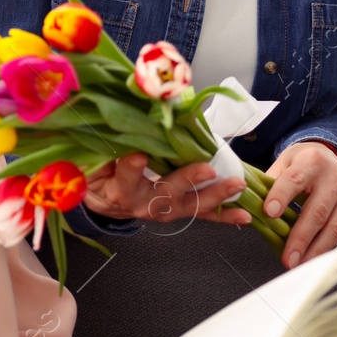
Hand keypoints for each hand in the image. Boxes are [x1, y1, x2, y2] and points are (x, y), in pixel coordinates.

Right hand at [83, 153, 252, 225]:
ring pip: (191, 204)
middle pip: (166, 193)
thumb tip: (119, 121)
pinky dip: (224, 215)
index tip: (139, 156)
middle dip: (188, 181)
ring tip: (235, 186)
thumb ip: (104, 147)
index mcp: (119, 190)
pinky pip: (203, 214)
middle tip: (206, 170)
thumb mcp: (92, 161)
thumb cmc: (98, 176)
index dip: (131, 168)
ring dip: (216, 195)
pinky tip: (244, 215)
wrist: (105, 201)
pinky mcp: (178, 210)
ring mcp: (165, 209)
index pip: (125, 178)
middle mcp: (144, 203)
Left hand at [262, 142, 336, 268]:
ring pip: (336, 227)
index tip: (269, 213)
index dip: (281, 196)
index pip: (294, 180)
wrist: (329, 157)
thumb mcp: (283, 163)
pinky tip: (330, 264)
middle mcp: (336, 177)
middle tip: (288, 259)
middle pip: (317, 211)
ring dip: (318, 251)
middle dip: (301, 238)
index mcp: (312, 161)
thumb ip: (269, 184)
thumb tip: (251, 208)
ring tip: (301, 265)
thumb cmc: (301, 164)